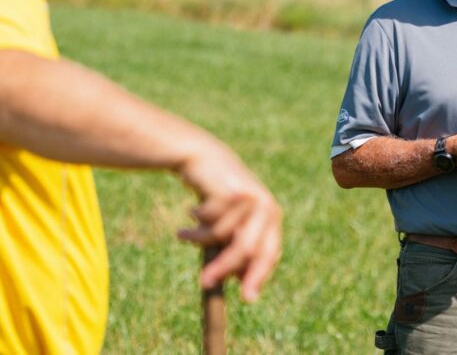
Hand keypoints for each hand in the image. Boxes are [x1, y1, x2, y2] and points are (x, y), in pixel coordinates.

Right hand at [175, 147, 281, 302]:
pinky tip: (189, 212)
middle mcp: (266, 208)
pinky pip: (208, 221)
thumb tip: (241, 279)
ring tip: (185, 234)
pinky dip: (195, 223)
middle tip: (203, 282)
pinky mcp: (230, 190)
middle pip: (246, 250)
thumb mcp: (233, 222)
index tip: (246, 299)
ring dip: (199, 238)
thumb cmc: (218, 195)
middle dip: (223, 268)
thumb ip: (239, 245)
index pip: (268, 254)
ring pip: (222, 236)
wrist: (203, 156)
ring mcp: (250, 198)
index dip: (258, 276)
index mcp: (272, 218)